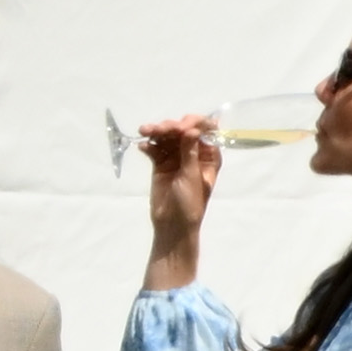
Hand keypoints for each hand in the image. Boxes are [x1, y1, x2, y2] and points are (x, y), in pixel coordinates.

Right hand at [141, 114, 221, 289]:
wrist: (172, 226)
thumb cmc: (190, 204)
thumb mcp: (192, 176)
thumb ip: (190, 151)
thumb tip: (191, 128)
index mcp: (208, 156)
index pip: (205, 131)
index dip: (195, 124)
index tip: (182, 126)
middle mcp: (193, 153)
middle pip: (183, 130)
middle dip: (171, 126)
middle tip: (160, 129)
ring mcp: (176, 157)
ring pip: (168, 136)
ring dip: (157, 131)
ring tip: (145, 131)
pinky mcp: (161, 163)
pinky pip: (155, 148)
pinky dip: (149, 145)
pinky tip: (143, 146)